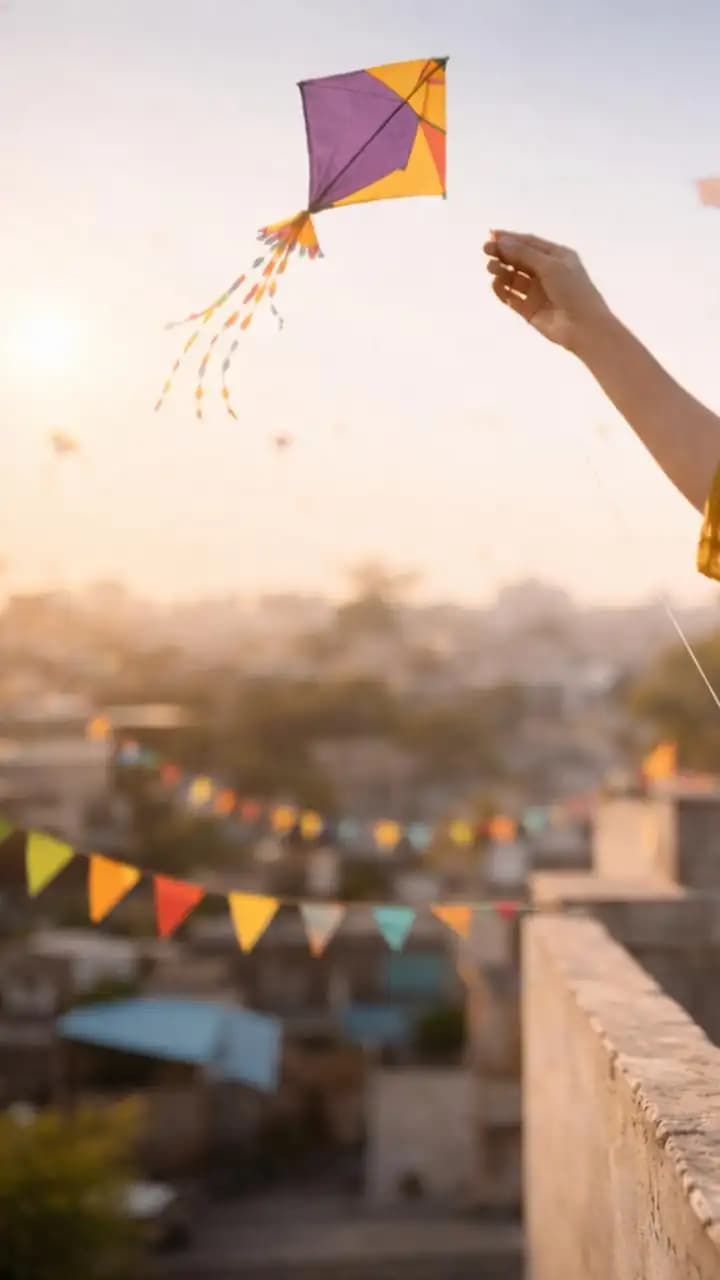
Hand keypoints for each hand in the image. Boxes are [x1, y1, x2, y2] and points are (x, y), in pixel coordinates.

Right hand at [484, 231, 611, 352]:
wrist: (583, 326)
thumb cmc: (573, 290)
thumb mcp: (550, 265)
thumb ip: (524, 254)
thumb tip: (501, 242)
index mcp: (556, 256)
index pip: (529, 243)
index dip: (510, 238)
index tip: (491, 235)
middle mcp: (546, 272)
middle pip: (519, 259)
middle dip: (503, 254)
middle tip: (486, 251)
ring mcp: (537, 292)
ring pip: (514, 278)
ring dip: (501, 271)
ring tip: (491, 268)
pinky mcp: (529, 310)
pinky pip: (512, 297)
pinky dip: (502, 290)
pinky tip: (495, 284)